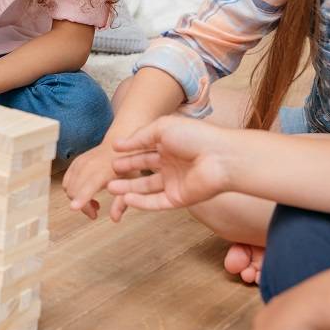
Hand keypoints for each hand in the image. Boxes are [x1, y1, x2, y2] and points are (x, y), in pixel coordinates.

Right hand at [62, 142, 120, 219]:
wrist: (119, 145)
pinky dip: (73, 192)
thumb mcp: (131, 183)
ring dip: (77, 199)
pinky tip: (85, 193)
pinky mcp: (75, 163)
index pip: (89, 185)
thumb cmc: (126, 165)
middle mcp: (89, 165)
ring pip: (69, 188)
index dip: (81, 197)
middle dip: (83, 206)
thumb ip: (122, 202)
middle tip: (96, 211)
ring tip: (93, 202)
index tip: (74, 207)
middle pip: (75, 191)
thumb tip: (115, 219)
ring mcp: (80, 163)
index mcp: (104, 170)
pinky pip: (67, 182)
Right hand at [105, 116, 230, 213]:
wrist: (221, 157)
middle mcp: (171, 164)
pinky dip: (141, 202)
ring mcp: (174, 182)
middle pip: (142, 170)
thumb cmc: (196, 136)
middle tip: (107, 174)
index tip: (110, 156)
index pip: (143, 150)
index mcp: (169, 145)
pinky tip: (127, 198)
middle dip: (125, 172)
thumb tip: (117, 144)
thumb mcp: (163, 128)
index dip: (127, 154)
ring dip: (128, 188)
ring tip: (110, 187)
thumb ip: (140, 137)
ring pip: (146, 188)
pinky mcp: (179, 199)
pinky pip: (156, 202)